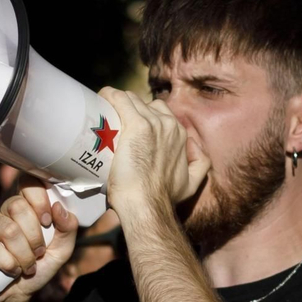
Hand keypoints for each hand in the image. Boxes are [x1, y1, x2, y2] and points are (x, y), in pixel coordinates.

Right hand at [0, 176, 77, 300]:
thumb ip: (67, 229)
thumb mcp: (60, 251)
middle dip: (34, 236)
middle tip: (38, 253)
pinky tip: (12, 270)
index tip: (47, 221)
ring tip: (27, 266)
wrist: (14, 295)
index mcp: (25, 205)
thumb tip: (59, 207)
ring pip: (8, 230)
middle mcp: (3, 209)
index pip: (28, 183)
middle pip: (18, 207)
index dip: (39, 199)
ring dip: (24, 254)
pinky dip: (9, 263)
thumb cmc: (36, 268)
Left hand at [101, 88, 209, 211]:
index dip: (140, 116)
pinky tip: (100, 100)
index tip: (126, 126)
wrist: (147, 205)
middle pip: (143, 103)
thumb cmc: (164, 197)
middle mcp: (168, 124)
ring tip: (102, 114)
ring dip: (116, 103)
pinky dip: (109, 97)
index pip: (157, 111)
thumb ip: (200, 163)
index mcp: (179, 133)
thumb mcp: (192, 183)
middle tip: (112, 122)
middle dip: (128, 109)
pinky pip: (119, 99)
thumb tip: (194, 147)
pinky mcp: (136, 126)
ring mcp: (152, 123)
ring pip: (130, 99)